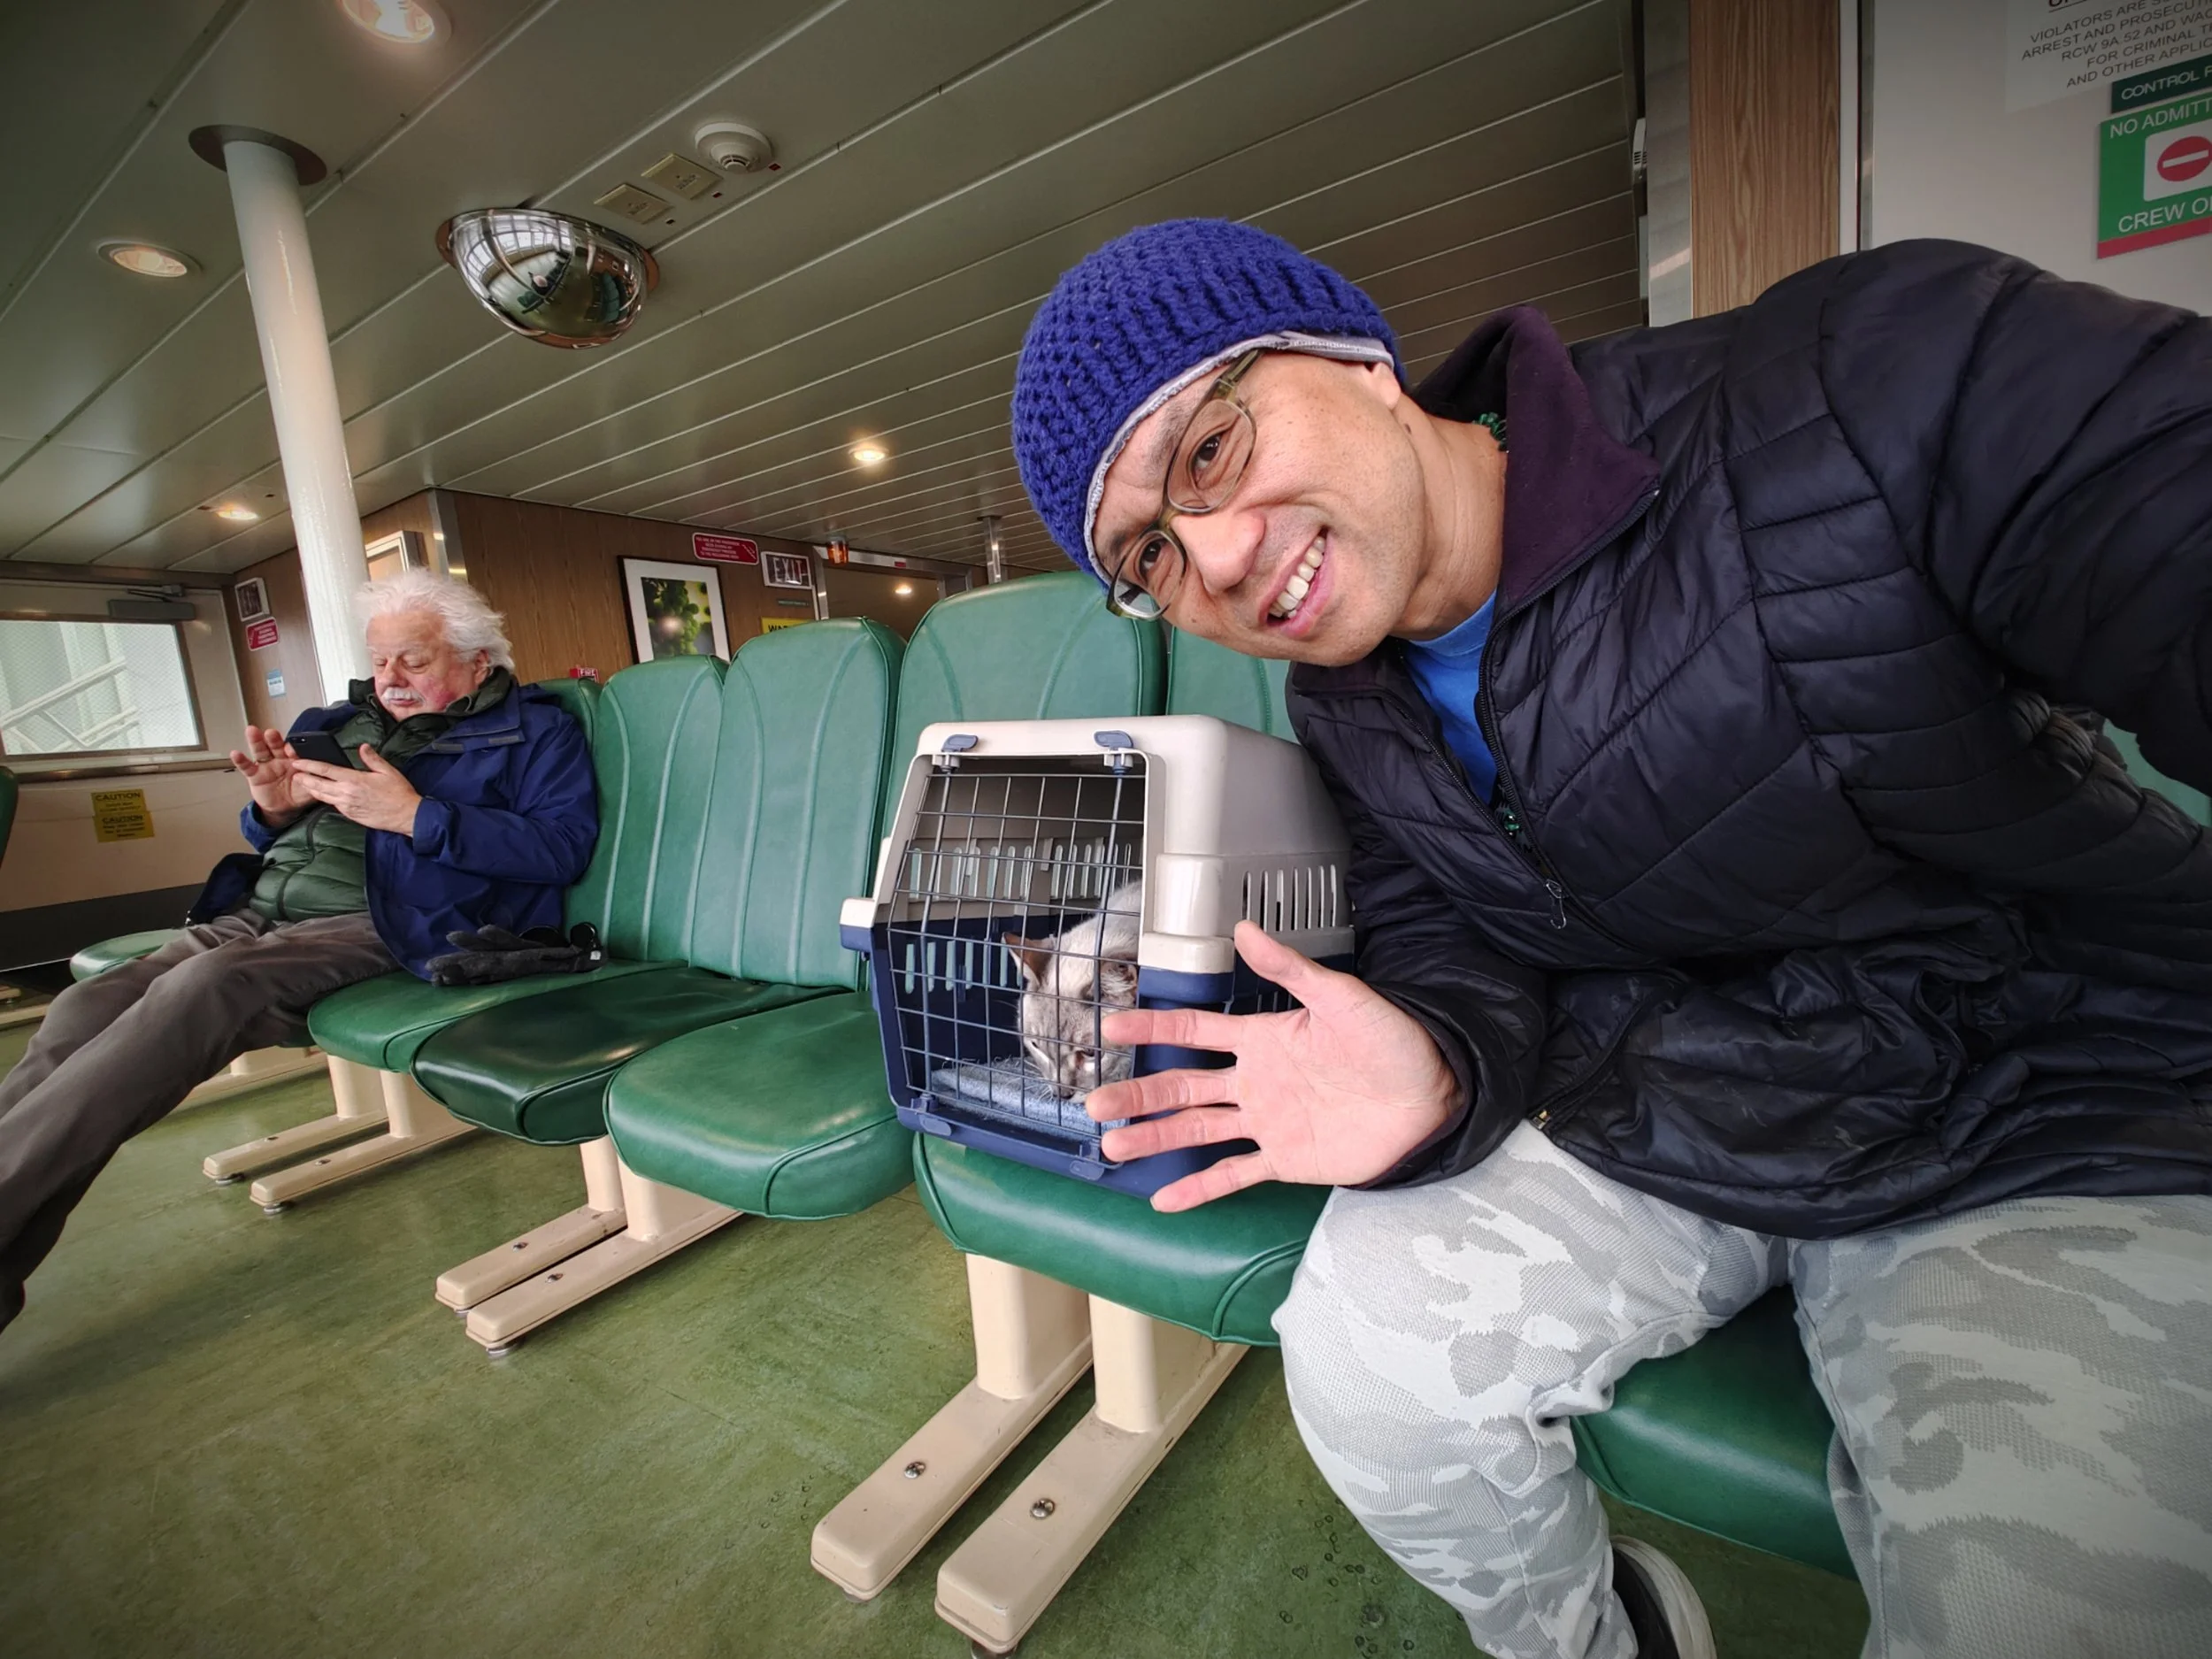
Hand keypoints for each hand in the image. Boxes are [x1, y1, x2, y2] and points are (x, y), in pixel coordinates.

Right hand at [228, 725, 315, 826]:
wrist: (284, 809)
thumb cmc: (298, 794)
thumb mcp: (310, 789)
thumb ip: (315, 782)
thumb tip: (325, 777)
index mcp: (295, 761)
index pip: (293, 751)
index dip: (292, 749)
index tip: (291, 748)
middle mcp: (279, 760)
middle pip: (275, 746)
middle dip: (273, 739)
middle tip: (271, 733)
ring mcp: (266, 766)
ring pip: (261, 751)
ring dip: (256, 741)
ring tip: (252, 731)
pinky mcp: (254, 775)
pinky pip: (247, 767)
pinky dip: (241, 760)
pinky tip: (235, 753)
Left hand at [291, 745, 423, 835]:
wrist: (406, 815)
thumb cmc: (399, 793)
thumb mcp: (388, 771)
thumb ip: (372, 758)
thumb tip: (362, 747)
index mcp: (354, 780)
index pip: (325, 770)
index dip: (309, 765)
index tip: (298, 762)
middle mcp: (346, 793)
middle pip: (318, 785)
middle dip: (304, 778)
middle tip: (294, 772)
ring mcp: (347, 806)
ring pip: (322, 796)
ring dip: (311, 789)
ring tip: (303, 783)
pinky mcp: (350, 815)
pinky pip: (333, 804)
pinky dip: (324, 798)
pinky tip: (322, 795)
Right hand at [1084, 921, 1460, 1211]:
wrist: (1433, 1095)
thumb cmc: (1393, 1039)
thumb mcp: (1341, 997)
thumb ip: (1290, 968)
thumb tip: (1244, 928)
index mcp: (1264, 1038)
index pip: (1195, 1029)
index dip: (1153, 1027)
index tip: (1112, 1027)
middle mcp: (1255, 1080)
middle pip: (1182, 1085)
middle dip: (1139, 1094)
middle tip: (1096, 1103)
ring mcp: (1266, 1122)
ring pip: (1196, 1130)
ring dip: (1156, 1138)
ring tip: (1114, 1147)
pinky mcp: (1285, 1159)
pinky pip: (1233, 1174)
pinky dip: (1199, 1189)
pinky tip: (1164, 1201)